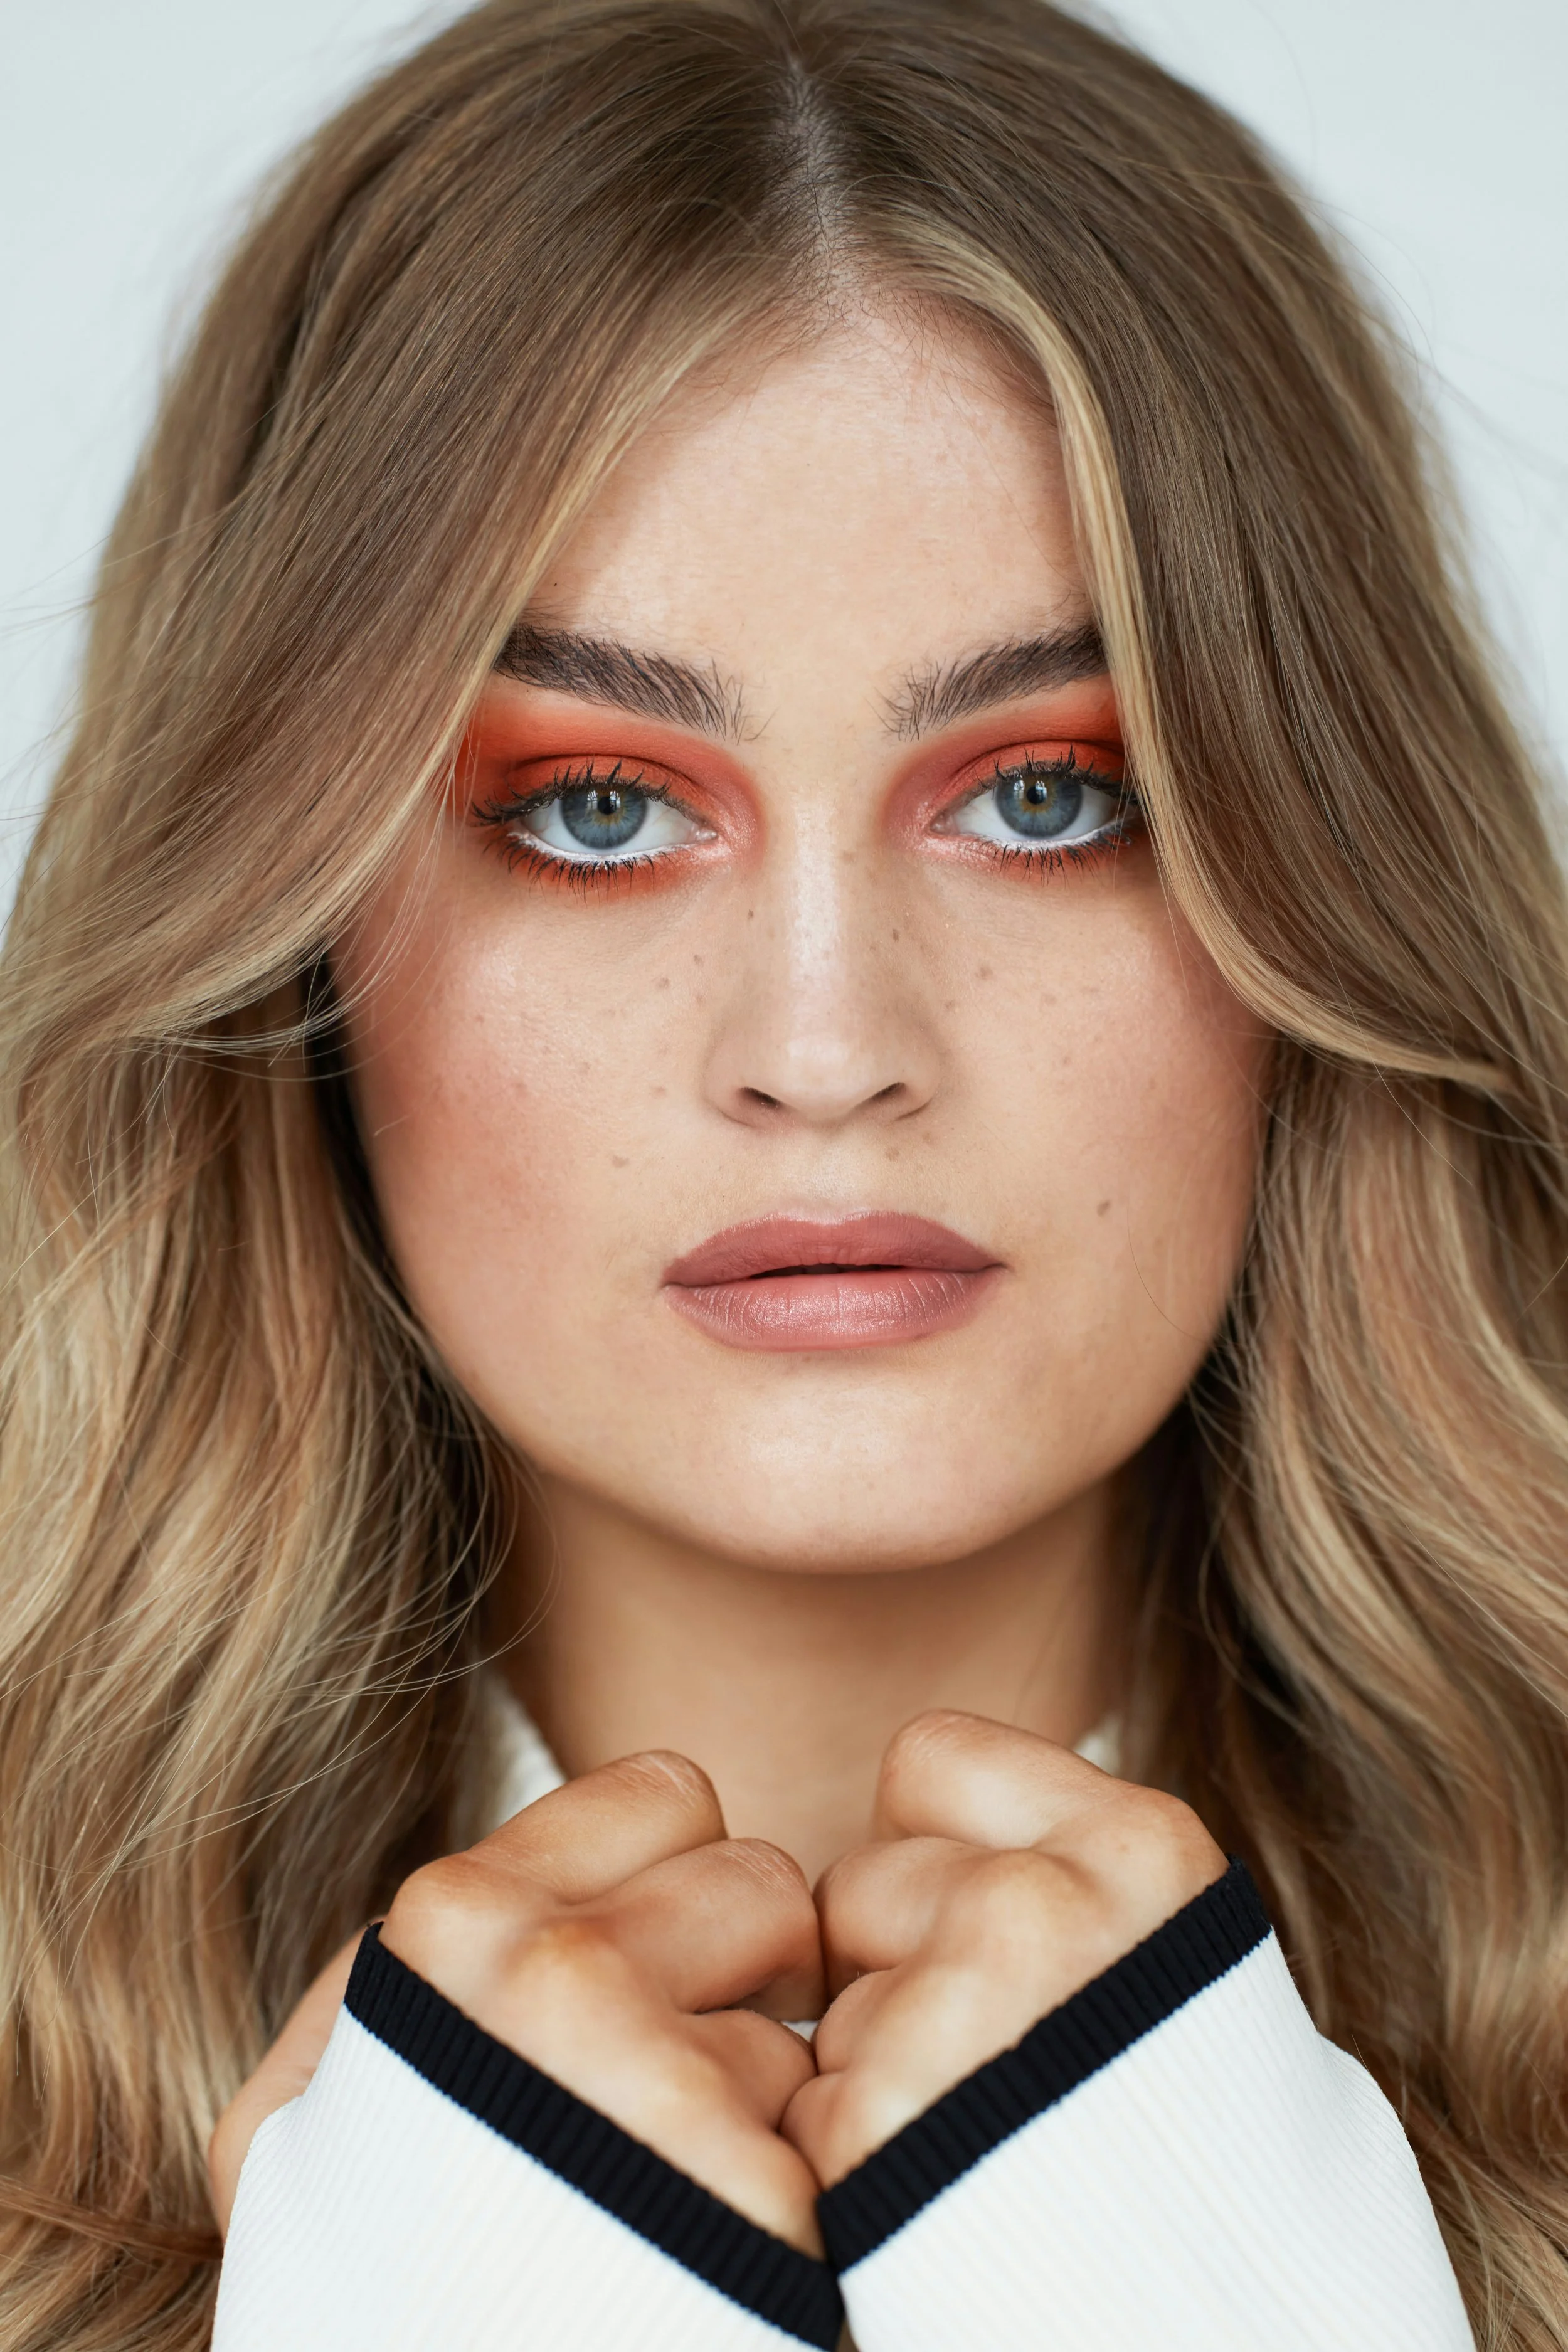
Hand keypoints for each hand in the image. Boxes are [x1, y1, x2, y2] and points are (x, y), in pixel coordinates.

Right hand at [210, 1752, 824, 2251]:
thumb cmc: (375, 2292)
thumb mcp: (303, 2122)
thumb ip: (403, 1972)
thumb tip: (523, 1875)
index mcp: (450, 1926)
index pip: (670, 1793)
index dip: (675, 1885)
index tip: (644, 1969)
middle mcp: (551, 1983)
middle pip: (767, 1885)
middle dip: (746, 1977)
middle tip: (677, 2096)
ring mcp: (653, 2093)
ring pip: (808, 2024)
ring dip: (772, 2103)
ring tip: (683, 2202)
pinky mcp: (756, 2208)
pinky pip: (842, 2143)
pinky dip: (806, 2206)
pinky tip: (729, 2267)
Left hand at [782, 1709, 1225, 2187]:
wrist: (1246, 2339)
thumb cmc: (1199, 2151)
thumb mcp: (1170, 1964)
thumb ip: (1058, 1872)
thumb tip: (904, 1815)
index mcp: (1136, 1848)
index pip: (927, 1759)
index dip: (928, 1848)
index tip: (982, 1924)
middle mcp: (1045, 1908)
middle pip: (856, 1887)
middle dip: (887, 1972)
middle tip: (992, 2072)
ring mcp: (959, 2016)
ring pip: (827, 2009)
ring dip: (868, 2077)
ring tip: (979, 2152)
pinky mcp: (880, 2135)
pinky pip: (806, 2115)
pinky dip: (847, 2175)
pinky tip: (938, 2211)